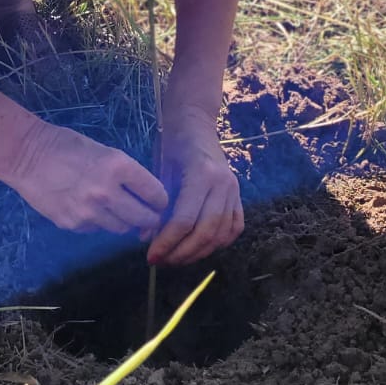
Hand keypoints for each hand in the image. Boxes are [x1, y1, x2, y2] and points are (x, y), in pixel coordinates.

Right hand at [5, 118, 168, 238]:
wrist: (25, 155)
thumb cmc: (65, 145)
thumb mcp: (103, 151)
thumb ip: (125, 173)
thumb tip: (145, 195)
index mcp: (118, 166)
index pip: (156, 193)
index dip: (161, 200)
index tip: (160, 202)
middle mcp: (107, 192)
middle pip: (144, 219)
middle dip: (150, 219)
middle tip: (149, 216)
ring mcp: (89, 212)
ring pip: (123, 229)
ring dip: (125, 222)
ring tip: (118, 210)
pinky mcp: (73, 225)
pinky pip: (98, 230)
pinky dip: (100, 222)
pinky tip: (90, 208)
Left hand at [146, 106, 242, 266]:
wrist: (195, 123)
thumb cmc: (172, 143)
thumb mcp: (160, 170)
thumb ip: (156, 204)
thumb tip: (146, 238)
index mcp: (201, 174)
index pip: (185, 220)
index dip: (167, 242)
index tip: (151, 256)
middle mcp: (222, 184)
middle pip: (205, 232)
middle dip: (181, 252)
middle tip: (162, 261)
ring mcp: (234, 190)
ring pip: (221, 234)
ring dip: (199, 252)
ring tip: (177, 258)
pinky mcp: (239, 195)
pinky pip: (234, 227)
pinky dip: (219, 242)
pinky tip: (201, 247)